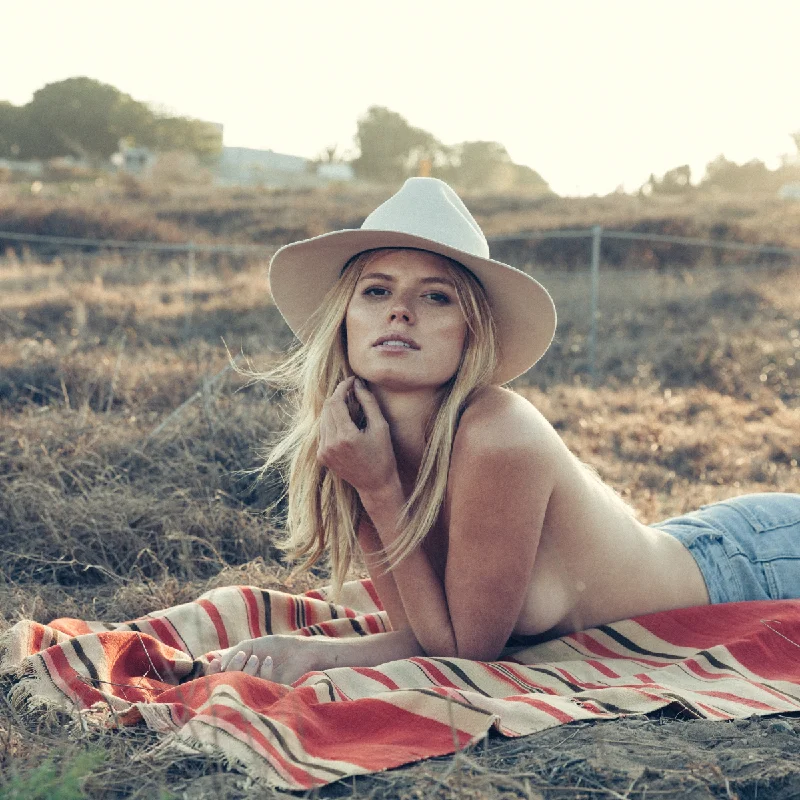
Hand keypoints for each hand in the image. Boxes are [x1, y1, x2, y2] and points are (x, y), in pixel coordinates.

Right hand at [204, 635, 318, 684]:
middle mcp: (245, 681)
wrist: (300, 651)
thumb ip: (234, 653)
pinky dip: (263, 672)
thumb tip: (219, 666)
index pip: (219, 676)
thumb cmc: (276, 646)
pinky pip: (259, 686)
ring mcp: (257, 688)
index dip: (214, 672)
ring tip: (256, 657)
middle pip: (228, 682)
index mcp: (239, 670)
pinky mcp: (269, 693)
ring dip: (248, 670)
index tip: (216, 663)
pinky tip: (270, 660)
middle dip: (233, 669)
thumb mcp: (251, 645)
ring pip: (242, 685)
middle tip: (244, 656)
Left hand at [317, 378, 398, 495]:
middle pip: (327, 408)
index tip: (352, 381)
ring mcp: (323, 451)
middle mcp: (330, 444)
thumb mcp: (381, 427)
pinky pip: (323, 431)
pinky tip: (345, 423)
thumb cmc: (383, 455)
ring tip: (350, 406)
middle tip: (353, 391)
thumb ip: (368, 403)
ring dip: (334, 408)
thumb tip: (358, 384)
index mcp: (346, 436)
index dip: (343, 387)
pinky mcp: (321, 456)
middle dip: (339, 396)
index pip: (335, 402)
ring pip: (323, 418)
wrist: (375, 484)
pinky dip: (332, 422)